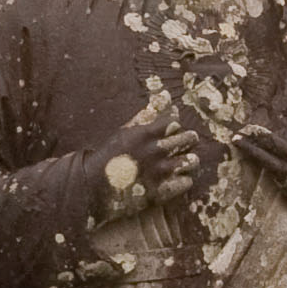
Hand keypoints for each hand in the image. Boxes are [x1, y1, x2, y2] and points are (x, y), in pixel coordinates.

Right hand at [93, 115, 214, 218]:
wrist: (95, 187)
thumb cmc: (109, 156)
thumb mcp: (125, 131)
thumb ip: (146, 115)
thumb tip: (164, 96)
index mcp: (146, 133)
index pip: (175, 122)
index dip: (174, 127)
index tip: (170, 132)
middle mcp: (156, 151)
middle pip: (189, 138)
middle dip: (187, 141)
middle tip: (180, 146)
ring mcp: (160, 172)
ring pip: (192, 161)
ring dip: (189, 161)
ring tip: (181, 163)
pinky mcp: (162, 191)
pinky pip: (187, 182)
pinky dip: (183, 181)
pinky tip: (175, 180)